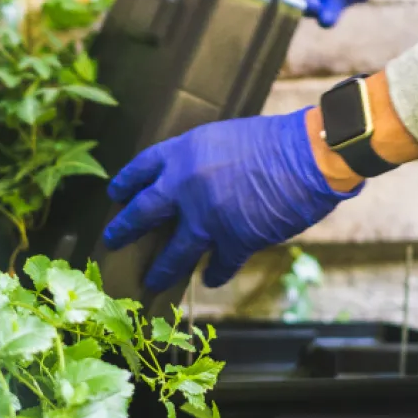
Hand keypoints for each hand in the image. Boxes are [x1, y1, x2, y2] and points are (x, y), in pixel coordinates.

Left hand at [103, 109, 362, 292]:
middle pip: (143, 212)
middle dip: (124, 228)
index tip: (115, 195)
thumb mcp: (226, 137)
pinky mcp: (233, 241)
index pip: (143, 168)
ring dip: (162, 269)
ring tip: (152, 281)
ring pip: (175, 252)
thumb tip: (198, 181)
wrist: (305, 158)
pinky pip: (218, 265)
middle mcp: (185, 186)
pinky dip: (215, 274)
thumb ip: (204, 159)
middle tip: (112, 240)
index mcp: (183, 152)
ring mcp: (207, 218)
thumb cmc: (275, 140)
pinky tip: (210, 279)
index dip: (127, 182)